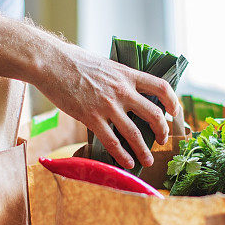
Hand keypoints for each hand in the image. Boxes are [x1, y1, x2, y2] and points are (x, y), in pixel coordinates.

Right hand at [35, 41, 179, 168]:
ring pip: (135, 133)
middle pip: (154, 114)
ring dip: (145, 150)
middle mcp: (122, 90)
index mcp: (127, 74)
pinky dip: (122, 155)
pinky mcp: (91, 117)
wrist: (51, 63)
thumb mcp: (105, 64)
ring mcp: (107, 105)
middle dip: (162, 131)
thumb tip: (127, 88)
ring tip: (149, 161)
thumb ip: (119, 78)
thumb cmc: (74, 61)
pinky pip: (112, 142)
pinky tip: (127, 163)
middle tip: (162, 140)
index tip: (174, 112)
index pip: (161, 87)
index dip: (172, 101)